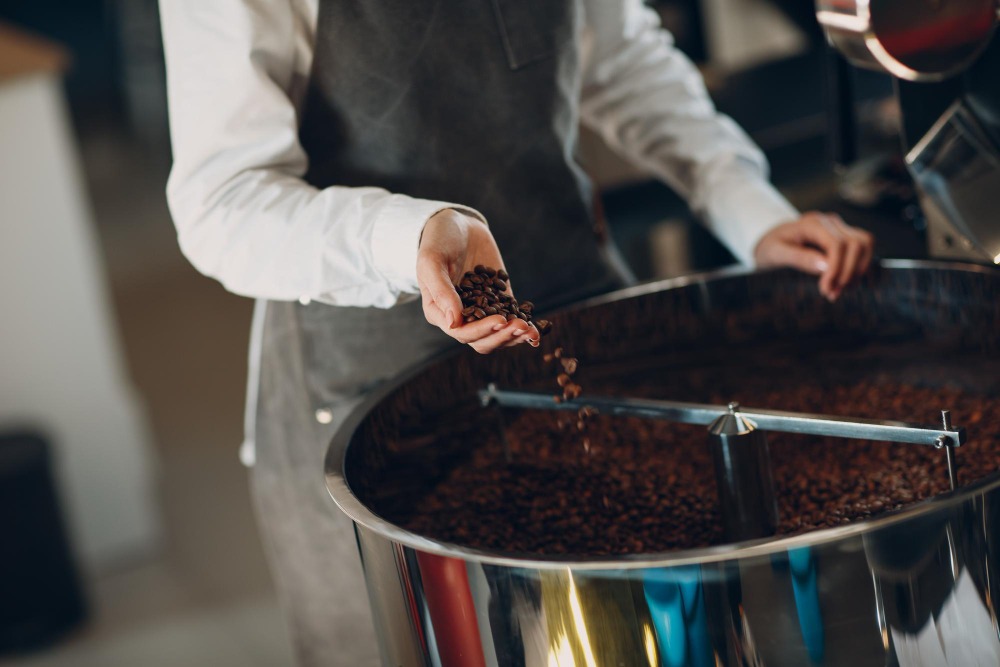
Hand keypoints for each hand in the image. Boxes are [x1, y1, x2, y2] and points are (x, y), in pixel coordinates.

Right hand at [417, 209, 537, 352]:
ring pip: (497, 336)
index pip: (460, 332)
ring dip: (514, 336)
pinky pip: (511, 321)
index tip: (500, 320)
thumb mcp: (432, 260)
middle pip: (481, 340)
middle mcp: (460, 318)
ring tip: (531, 331)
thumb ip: (441, 290)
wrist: (458, 225)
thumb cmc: (439, 240)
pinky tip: (537, 331)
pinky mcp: (499, 302)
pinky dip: (523, 328)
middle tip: (521, 326)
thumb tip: (454, 321)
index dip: (481, 330)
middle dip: (502, 336)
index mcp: (439, 312)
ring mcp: (481, 311)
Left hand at [754, 212, 874, 300]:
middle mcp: (830, 222)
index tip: (826, 289)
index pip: (837, 243)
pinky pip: (863, 249)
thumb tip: (825, 266)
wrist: (771, 240)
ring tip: (839, 290)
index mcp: (812, 223)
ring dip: (857, 270)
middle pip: (856, 243)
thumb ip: (799, 258)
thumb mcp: (776, 253)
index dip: (837, 268)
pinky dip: (859, 267)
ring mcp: (839, 227)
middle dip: (848, 272)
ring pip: (865, 244)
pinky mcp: (845, 237)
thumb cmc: (771, 247)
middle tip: (832, 294)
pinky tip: (845, 283)